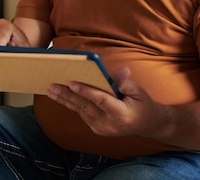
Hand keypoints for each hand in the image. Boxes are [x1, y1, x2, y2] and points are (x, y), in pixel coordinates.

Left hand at [46, 67, 172, 137]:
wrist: (148, 124)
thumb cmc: (142, 103)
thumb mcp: (138, 90)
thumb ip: (124, 82)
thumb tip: (121, 70)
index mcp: (122, 114)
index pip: (101, 100)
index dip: (86, 91)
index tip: (72, 83)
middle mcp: (110, 124)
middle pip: (85, 106)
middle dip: (67, 95)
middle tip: (52, 85)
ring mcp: (103, 128)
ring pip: (80, 111)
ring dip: (65, 99)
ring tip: (51, 90)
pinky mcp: (97, 129)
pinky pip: (82, 114)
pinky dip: (72, 104)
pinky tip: (60, 96)